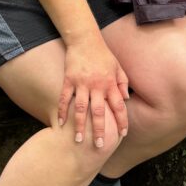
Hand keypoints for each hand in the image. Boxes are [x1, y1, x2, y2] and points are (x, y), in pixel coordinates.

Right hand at [57, 33, 129, 147]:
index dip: (121, 121)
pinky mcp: (68, 80)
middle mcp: (96, 85)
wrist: (85, 39)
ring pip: (80, 108)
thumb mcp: (117, 66)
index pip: (118, 106)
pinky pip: (64, 98)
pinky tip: (60, 124)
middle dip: (99, 130)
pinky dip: (61, 111)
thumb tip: (125, 100)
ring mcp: (81, 83)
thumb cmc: (103, 54)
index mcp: (110, 83)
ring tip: (78, 140)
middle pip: (99, 111)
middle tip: (99, 146)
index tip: (122, 135)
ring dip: (79, 125)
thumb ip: (122, 83)